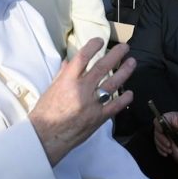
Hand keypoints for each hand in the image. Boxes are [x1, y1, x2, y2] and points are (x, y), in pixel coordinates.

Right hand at [29, 38, 134, 165]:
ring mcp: (92, 104)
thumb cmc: (45, 113)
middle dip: (116, 55)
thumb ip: (63, 74)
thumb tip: (69, 61)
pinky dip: (124, 99)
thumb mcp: (51, 89)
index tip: (100, 41)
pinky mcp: (98, 118)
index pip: (83, 57)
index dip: (93, 46)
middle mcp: (82, 89)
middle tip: (125, 47)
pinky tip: (130, 93)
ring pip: (113, 84)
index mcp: (67, 80)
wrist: (46, 137)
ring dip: (124, 72)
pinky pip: (115, 106)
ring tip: (132, 63)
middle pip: (102, 67)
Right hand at [154, 110, 177, 156]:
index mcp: (163, 119)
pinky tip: (166, 154)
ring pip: (157, 141)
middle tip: (169, 145)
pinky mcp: (159, 141)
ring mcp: (158, 134)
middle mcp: (158, 127)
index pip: (158, 121)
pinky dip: (161, 150)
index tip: (162, 130)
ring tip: (169, 151)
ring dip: (162, 147)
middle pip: (157, 133)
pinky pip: (158, 146)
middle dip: (162, 140)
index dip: (159, 125)